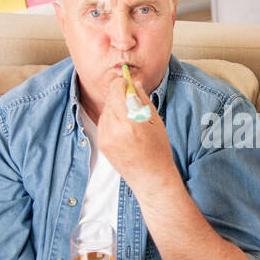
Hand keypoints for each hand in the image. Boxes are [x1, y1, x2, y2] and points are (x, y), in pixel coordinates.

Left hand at [97, 72, 176, 193]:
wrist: (150, 176)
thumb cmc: (158, 149)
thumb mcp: (155, 120)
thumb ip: (142, 99)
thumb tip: (133, 83)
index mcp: (131, 121)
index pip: (117, 90)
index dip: (122, 83)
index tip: (128, 83)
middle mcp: (115, 129)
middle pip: (110, 98)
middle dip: (119, 95)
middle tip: (132, 99)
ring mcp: (105, 137)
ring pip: (106, 109)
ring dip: (115, 107)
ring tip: (130, 118)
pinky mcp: (101, 143)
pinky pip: (103, 122)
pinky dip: (112, 119)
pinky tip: (124, 128)